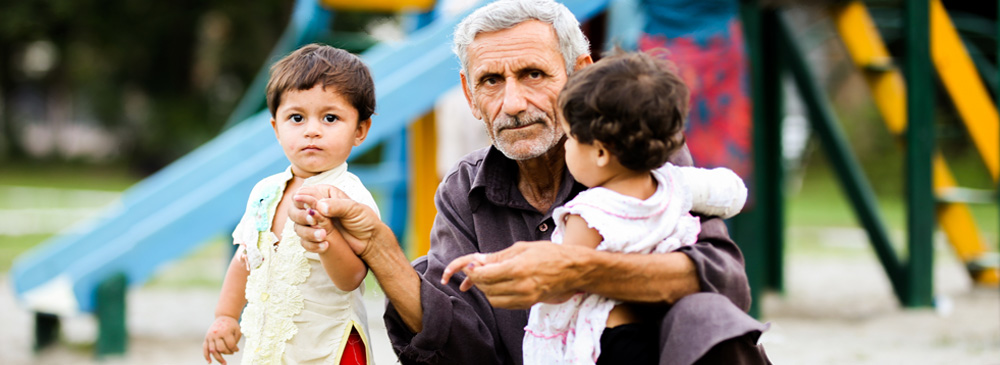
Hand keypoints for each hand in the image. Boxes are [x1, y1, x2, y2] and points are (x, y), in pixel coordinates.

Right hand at [203, 315, 240, 363]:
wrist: (223, 317)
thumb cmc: (232, 325)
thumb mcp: (237, 330)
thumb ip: (236, 340)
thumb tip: (232, 350)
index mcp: (225, 331)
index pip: (230, 344)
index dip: (234, 349)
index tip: (237, 350)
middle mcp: (216, 334)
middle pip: (221, 348)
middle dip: (228, 353)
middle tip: (232, 353)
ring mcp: (210, 336)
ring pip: (213, 350)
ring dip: (218, 358)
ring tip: (224, 363)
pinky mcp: (206, 338)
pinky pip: (205, 348)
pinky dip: (206, 356)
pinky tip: (209, 362)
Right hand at [290, 185, 382, 256]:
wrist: (370, 241)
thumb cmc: (364, 220)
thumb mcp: (353, 209)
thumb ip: (336, 205)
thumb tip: (319, 206)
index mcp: (324, 194)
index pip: (303, 193)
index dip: (302, 201)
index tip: (310, 210)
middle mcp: (316, 208)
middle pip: (294, 210)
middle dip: (301, 217)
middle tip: (314, 222)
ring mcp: (315, 224)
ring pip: (298, 227)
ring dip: (308, 233)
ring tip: (324, 236)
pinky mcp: (316, 238)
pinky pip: (305, 242)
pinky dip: (312, 245)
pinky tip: (325, 245)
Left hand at [443, 241, 584, 308]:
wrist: (574, 269)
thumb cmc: (550, 254)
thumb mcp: (523, 247)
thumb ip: (499, 256)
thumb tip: (478, 260)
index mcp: (518, 268)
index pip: (485, 275)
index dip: (471, 271)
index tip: (468, 266)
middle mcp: (521, 286)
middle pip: (486, 288)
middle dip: (476, 279)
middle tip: (474, 270)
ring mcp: (525, 298)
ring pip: (493, 299)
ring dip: (485, 289)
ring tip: (487, 277)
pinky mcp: (528, 304)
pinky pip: (504, 304)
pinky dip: (496, 296)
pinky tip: (498, 285)